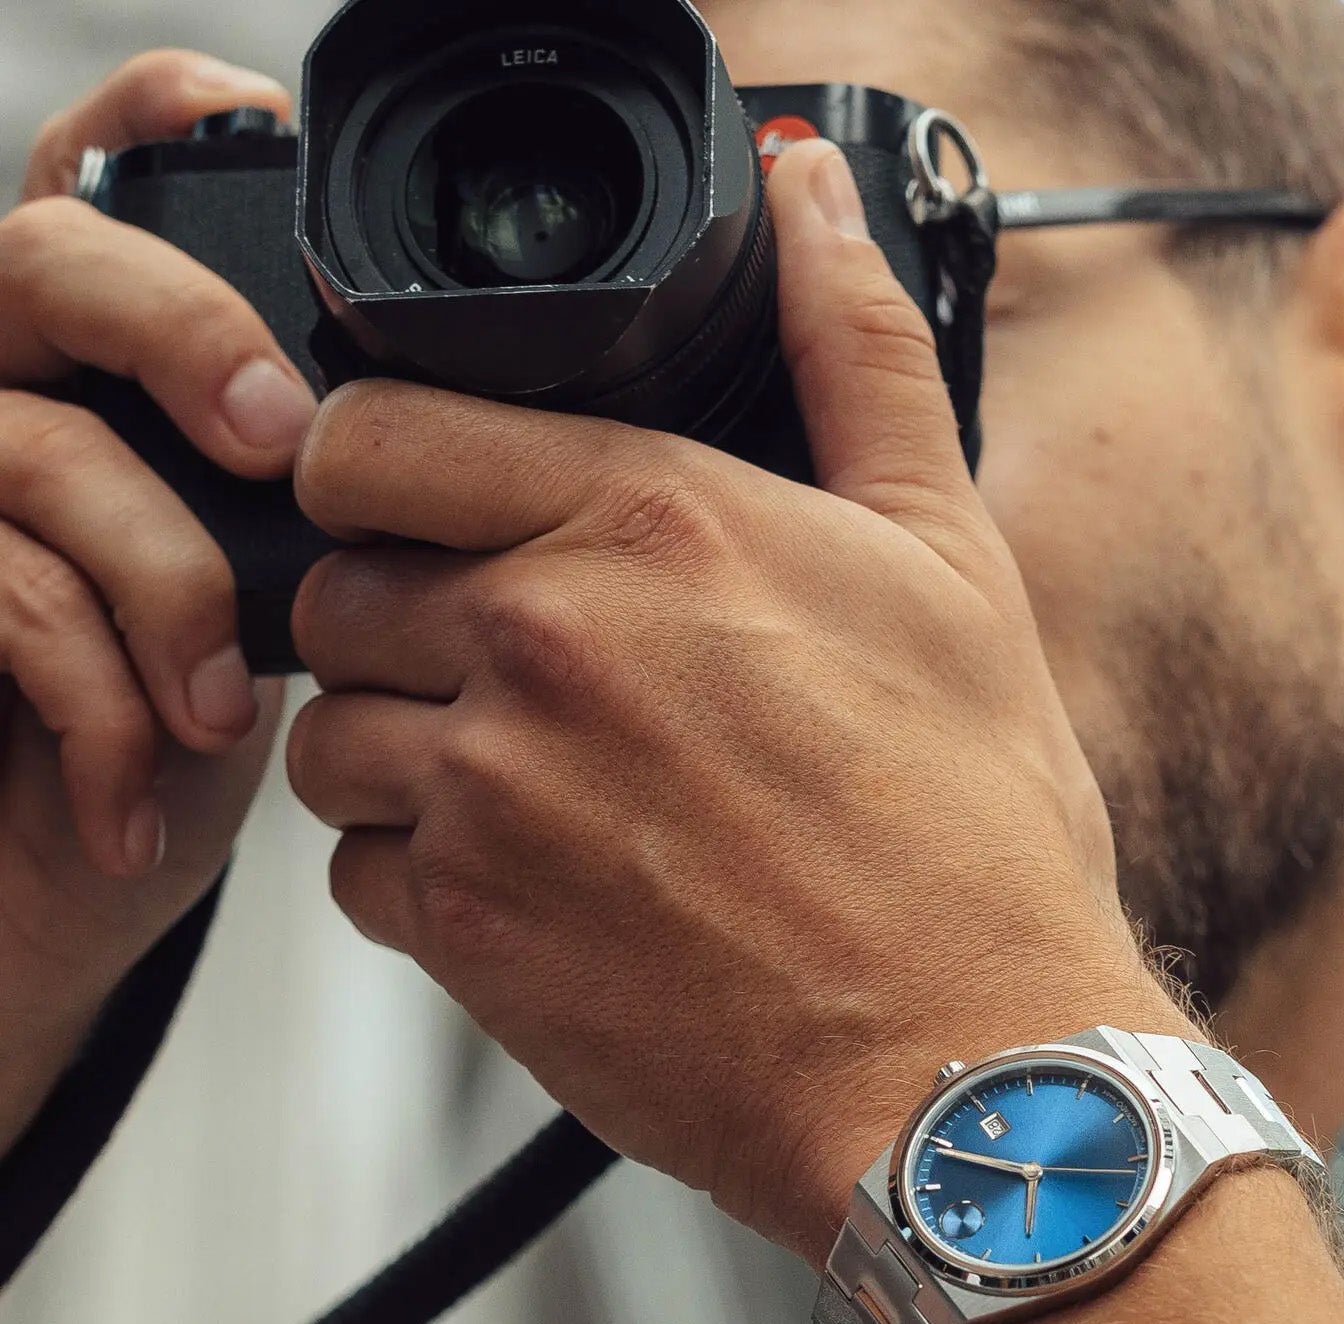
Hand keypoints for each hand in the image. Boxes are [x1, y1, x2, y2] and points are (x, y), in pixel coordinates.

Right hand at [0, 52, 303, 1124]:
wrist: (55, 889)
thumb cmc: (181, 732)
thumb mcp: (275, 591)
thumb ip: (314, 484)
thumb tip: (452, 437)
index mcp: (104, 361)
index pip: (108, 175)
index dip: (167, 127)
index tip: (271, 148)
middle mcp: (10, 385)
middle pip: (52, 257)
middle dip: (185, 335)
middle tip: (282, 445)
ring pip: (41, 444)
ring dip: (164, 585)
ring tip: (217, 712)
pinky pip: (6, 590)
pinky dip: (100, 704)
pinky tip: (141, 788)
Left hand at [286, 140, 1182, 1263]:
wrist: (964, 1064)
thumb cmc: (973, 830)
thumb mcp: (949, 559)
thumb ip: (855, 356)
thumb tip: (813, 201)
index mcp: (650, 522)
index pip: (372, 433)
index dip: (385, 468)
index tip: (432, 508)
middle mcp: (543, 642)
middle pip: (338, 583)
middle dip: (409, 616)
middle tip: (528, 670)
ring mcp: (489, 794)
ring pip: (334, 733)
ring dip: (408, 750)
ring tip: (545, 789)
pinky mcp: (467, 932)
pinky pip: (358, 873)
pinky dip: (424, 875)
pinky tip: (546, 885)